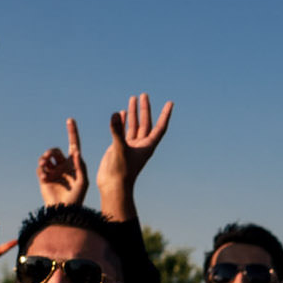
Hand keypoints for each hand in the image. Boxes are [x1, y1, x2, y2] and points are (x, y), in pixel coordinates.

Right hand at [35, 118, 89, 206]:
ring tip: (45, 164)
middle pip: (55, 150)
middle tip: (49, 157)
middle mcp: (63, 166)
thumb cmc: (77, 197)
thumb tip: (76, 152)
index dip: (72, 132)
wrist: (64, 209)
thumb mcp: (83, 182)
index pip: (73, 145)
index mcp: (74, 164)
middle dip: (51, 152)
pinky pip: (41, 168)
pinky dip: (42, 169)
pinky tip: (45, 176)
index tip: (70, 120)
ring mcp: (53, 171)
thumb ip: (80, 167)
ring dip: (45, 158)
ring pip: (46, 157)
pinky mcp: (44, 178)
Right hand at [97, 93, 173, 218]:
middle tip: (144, 95)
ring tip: (133, 98)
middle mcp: (141, 145)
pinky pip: (123, 131)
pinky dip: (122, 122)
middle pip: (146, 123)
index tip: (170, 103)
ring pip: (134, 126)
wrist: (112, 186)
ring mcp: (130, 146)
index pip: (160, 127)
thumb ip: (117, 132)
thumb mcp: (120, 149)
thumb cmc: (120, 172)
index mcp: (147, 146)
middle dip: (145, 109)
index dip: (165, 115)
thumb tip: (115, 114)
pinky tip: (120, 113)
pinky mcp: (119, 148)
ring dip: (133, 113)